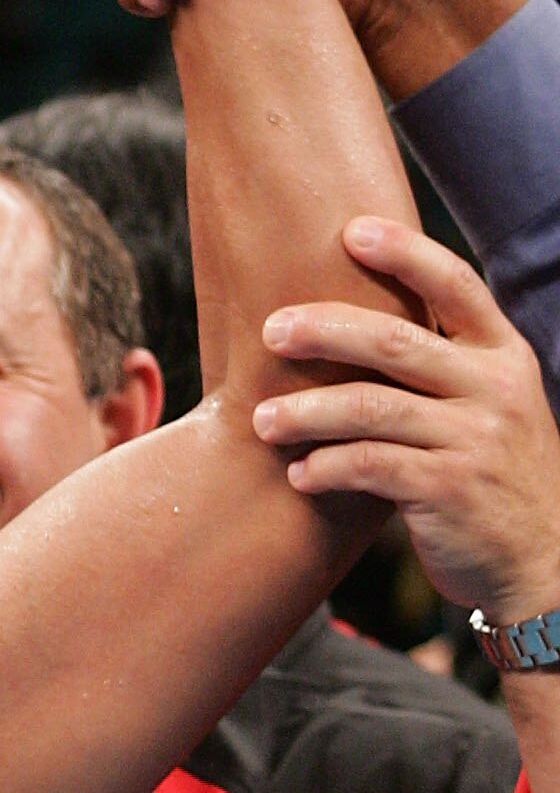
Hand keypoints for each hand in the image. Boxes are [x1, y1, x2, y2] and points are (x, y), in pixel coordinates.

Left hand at [252, 220, 559, 619]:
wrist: (543, 561)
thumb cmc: (495, 479)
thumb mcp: (491, 410)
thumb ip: (445, 371)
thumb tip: (354, 329)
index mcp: (503, 356)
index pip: (456, 286)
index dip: (404, 253)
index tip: (351, 231)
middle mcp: (494, 389)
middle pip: (396, 341)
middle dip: (326, 330)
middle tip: (272, 331)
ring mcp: (474, 440)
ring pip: (370, 408)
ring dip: (306, 413)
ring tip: (262, 421)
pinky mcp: (448, 490)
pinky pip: (369, 466)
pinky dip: (324, 468)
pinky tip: (299, 474)